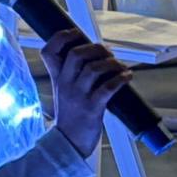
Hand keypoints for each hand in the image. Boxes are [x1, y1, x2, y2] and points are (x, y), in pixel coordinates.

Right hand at [40, 30, 132, 156]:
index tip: (76, 33)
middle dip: (96, 48)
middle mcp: (65, 84)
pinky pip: (108, 88)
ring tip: (120, 67)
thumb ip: (71, 75)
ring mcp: (78, 96)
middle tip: (107, 53)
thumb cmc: (70, 115)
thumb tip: (94, 56)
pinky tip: (127, 76)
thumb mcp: (63, 92)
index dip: (61, 37)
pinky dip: (121, 78)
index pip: (48, 52)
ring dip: (112, 63)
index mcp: (56, 78)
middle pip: (76, 54)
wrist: (68, 143)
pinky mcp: (92, 108)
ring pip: (94, 69)